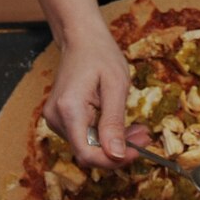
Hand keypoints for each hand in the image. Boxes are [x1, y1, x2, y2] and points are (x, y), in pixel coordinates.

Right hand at [43, 16, 141, 169]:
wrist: (81, 38)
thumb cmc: (100, 54)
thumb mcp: (115, 86)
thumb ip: (114, 123)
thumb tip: (117, 155)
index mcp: (69, 109)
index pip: (86, 153)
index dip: (113, 160)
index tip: (138, 152)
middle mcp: (56, 118)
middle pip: (88, 151)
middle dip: (118, 150)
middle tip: (144, 136)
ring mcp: (55, 119)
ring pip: (87, 146)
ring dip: (113, 143)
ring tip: (137, 129)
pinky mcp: (61, 119)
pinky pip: (84, 136)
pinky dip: (104, 135)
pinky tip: (120, 125)